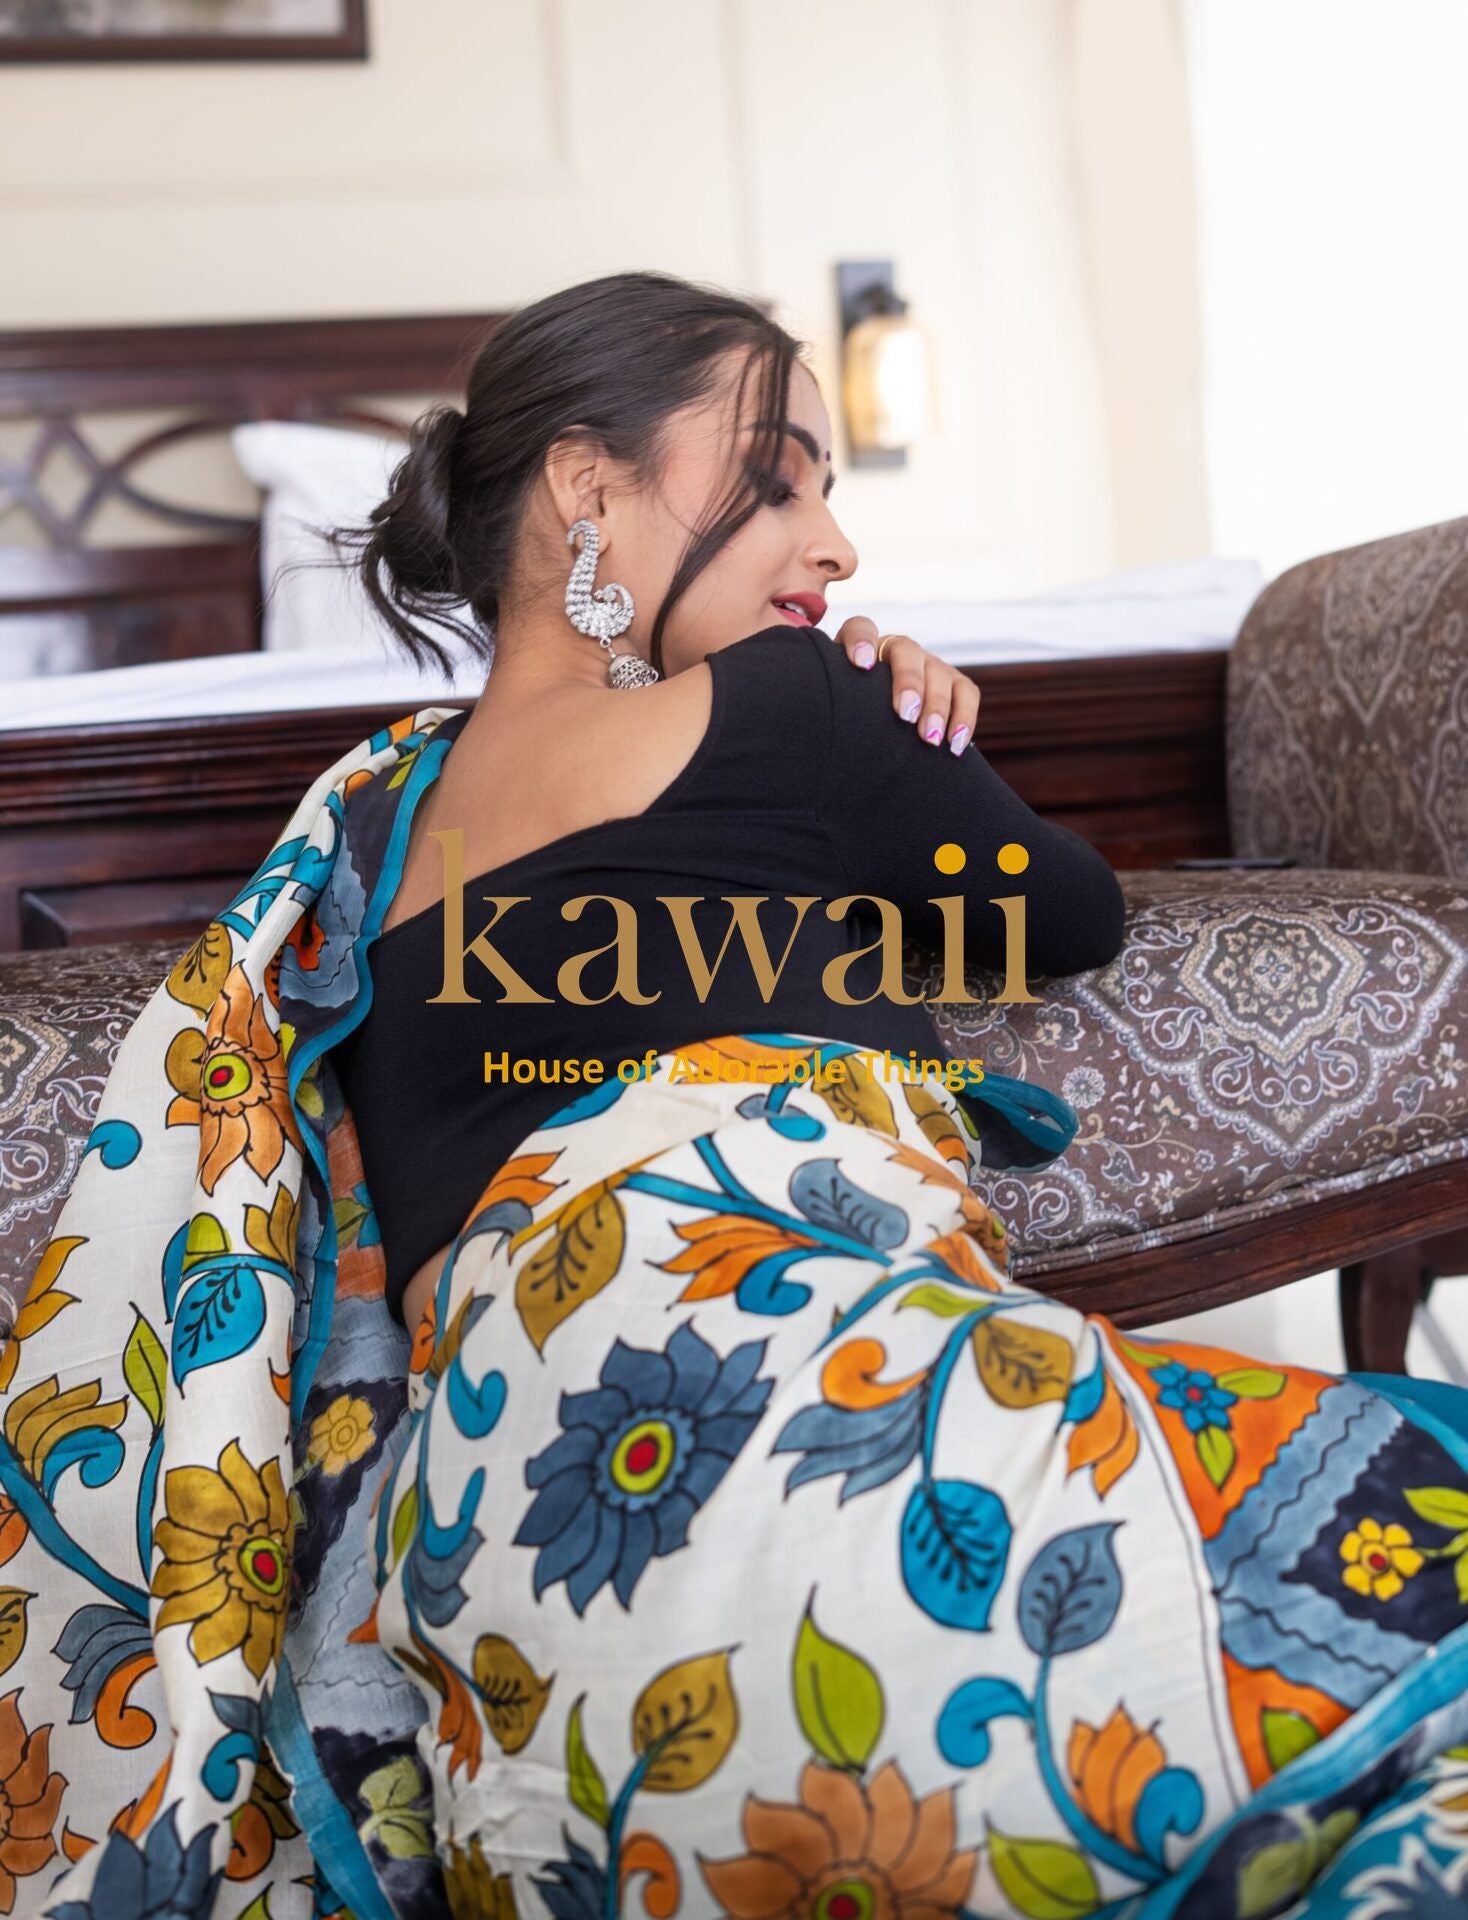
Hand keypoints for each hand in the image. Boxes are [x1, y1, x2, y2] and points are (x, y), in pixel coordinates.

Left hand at [828, 615, 979, 753]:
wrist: (874, 730)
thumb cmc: (846, 718)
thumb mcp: (831, 705)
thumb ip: (820, 700)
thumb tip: (788, 714)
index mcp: (862, 649)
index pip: (861, 629)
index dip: (862, 642)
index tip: (862, 665)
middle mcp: (896, 651)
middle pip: (906, 650)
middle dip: (908, 682)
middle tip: (905, 715)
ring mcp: (927, 664)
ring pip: (939, 672)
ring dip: (937, 705)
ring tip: (929, 739)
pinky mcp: (952, 683)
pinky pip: (966, 692)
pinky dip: (965, 717)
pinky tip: (954, 746)